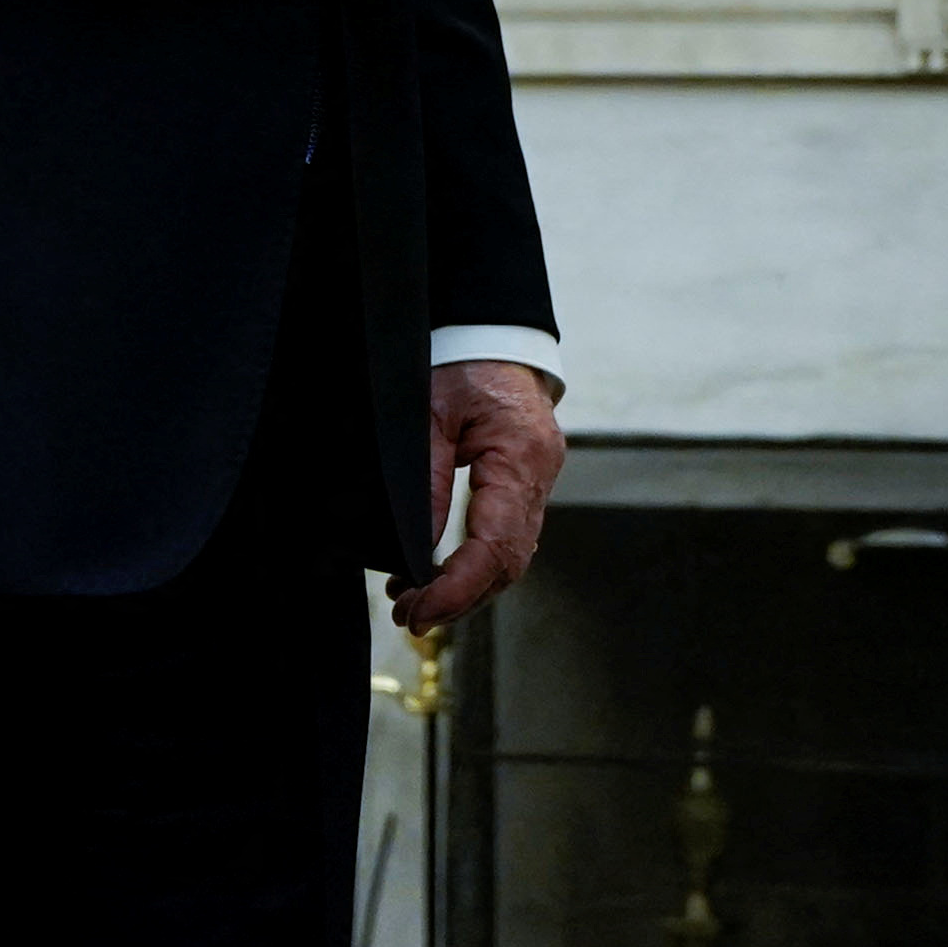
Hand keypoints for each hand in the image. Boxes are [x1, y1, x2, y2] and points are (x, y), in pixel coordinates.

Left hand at [401, 356, 563, 630]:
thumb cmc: (461, 361)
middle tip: (408, 615)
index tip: (419, 609)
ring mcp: (538, 481)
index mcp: (522, 456)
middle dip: (459, 599)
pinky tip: (439, 574)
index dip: (457, 588)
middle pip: (508, 564)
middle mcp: (539, 475)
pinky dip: (475, 565)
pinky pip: (507, 537)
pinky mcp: (526, 482)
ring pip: (510, 558)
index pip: (496, 546)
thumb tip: (417, 552)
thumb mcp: (429, 414)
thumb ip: (426, 483)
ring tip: (415, 601)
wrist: (491, 331)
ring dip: (466, 588)